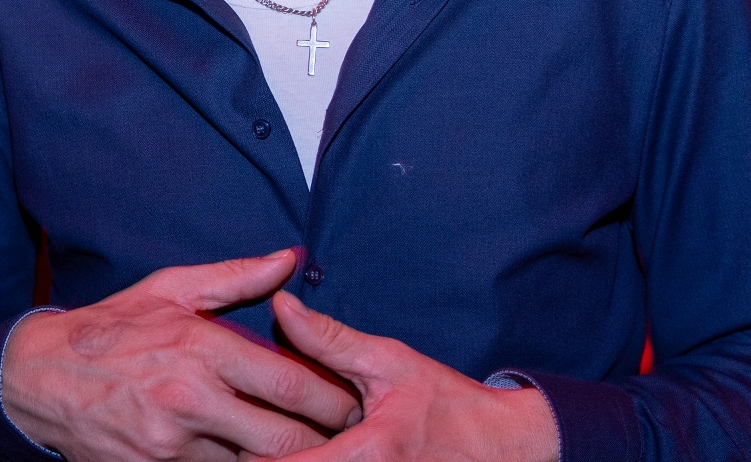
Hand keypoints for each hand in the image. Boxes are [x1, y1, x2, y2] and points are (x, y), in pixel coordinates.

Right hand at [1, 249, 360, 461]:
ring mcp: (172, 443)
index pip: (292, 383)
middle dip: (325, 445)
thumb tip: (289, 259)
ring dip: (282, 461)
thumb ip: (235, 278)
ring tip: (311, 452)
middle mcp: (191, 398)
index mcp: (203, 346)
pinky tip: (253, 457)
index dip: (335, 402)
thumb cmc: (112, 328)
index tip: (357, 406)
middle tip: (349, 442)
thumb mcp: (170, 288)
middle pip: (285, 439)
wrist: (39, 377)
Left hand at [268, 292, 555, 461]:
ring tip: (278, 447)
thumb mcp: (391, 363)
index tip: (241, 432)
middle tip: (250, 440)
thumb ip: (330, 341)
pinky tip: (315, 454)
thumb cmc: (450, 404)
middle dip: (263, 461)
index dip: (251, 453)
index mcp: (366, 455)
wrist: (508, 450)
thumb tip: (281, 305)